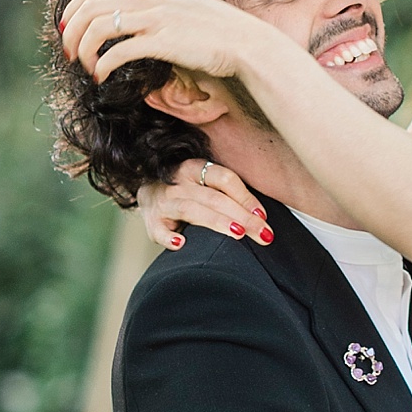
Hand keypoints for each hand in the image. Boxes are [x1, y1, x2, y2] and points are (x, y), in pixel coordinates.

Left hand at [59, 0, 259, 83]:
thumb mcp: (176, 6)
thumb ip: (149, 6)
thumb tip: (120, 19)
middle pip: (89, 7)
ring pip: (97, 28)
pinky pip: (118, 52)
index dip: (73, 9)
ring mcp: (156, 17)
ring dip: (84, 51)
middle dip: (71, 32)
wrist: (244, 43)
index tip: (66, 30)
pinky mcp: (163, 41)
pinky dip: (102, 66)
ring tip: (87, 68)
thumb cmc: (211, 31)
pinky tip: (102, 77)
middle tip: (69, 54)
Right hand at [139, 160, 271, 251]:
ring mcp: (163, 200)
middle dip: (241, 216)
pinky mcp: (152, 221)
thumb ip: (228, 195)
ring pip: (191, 209)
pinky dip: (168, 237)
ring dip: (216, 221)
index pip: (225, 178)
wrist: (147, 191)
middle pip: (214, 197)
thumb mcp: (205, 184)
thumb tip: (262, 218)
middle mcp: (179, 181)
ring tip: (238, 233)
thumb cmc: (188, 191)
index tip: (263, 216)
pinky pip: (158, 230)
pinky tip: (181, 244)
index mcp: (196, 168)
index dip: (246, 197)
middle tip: (263, 233)